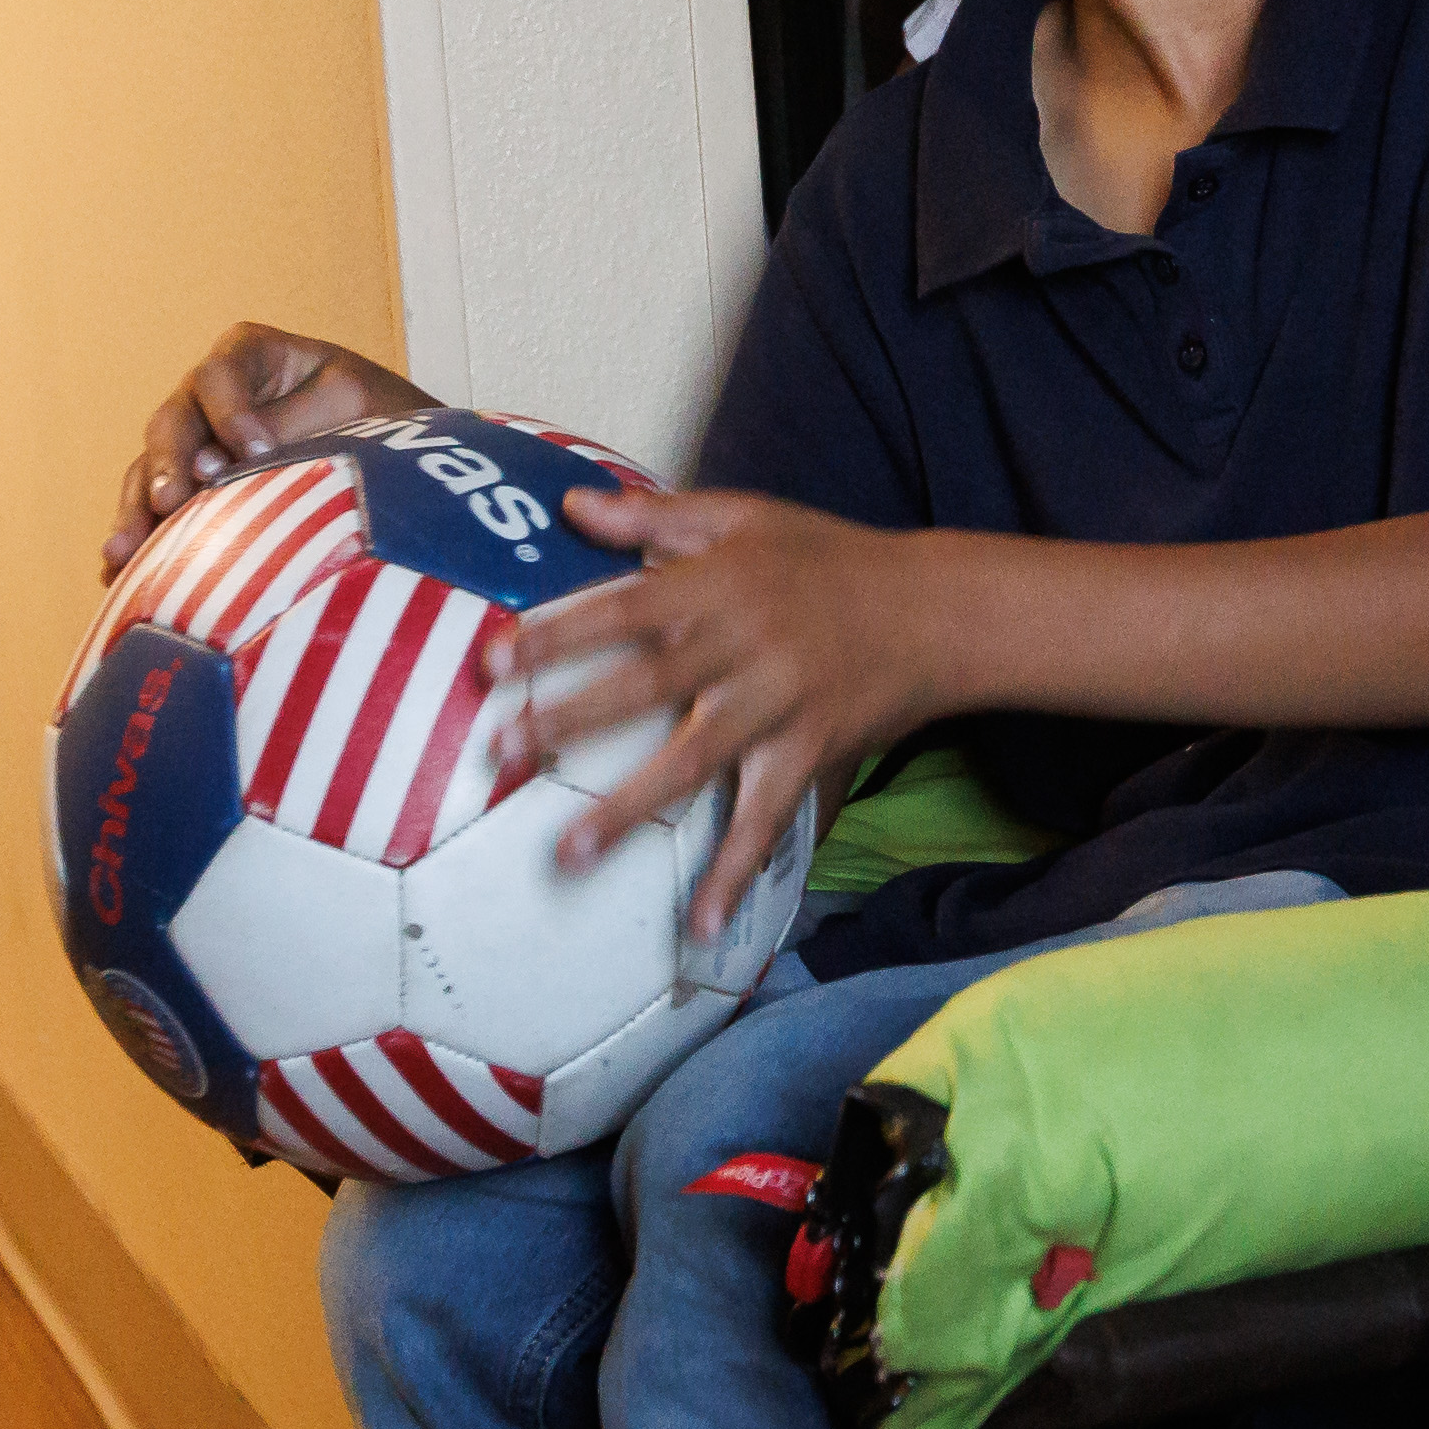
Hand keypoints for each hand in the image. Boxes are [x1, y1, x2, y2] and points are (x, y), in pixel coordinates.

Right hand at [100, 322, 422, 574]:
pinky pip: (153, 514)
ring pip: (151, 472)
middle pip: (173, 424)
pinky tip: (119, 576)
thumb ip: (290, 424)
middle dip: (169, 464)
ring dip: (137, 511)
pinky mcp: (189, 492)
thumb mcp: (350, 404)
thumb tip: (216, 463)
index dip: (230, 413)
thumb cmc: (376, 414)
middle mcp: (208, 397)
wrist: (395, 455)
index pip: (220, 377)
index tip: (256, 452)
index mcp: (249, 355)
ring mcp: (192, 445)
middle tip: (170, 502)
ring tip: (123, 553)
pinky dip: (140, 544)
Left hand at [500, 485, 952, 941]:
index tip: (493, 659)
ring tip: (569, 854)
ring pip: (694, 762)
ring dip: (630, 809)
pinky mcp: (810, 753)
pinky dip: (736, 872)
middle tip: (502, 751)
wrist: (935, 609)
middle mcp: (743, 646)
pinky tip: (702, 926)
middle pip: (646, 686)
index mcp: (719, 584)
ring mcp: (777, 706)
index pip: (624, 608)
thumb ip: (654, 514)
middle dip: (571, 719)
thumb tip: (571, 503)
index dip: (559, 633)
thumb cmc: (829, 556)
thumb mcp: (745, 515)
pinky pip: (767, 820)